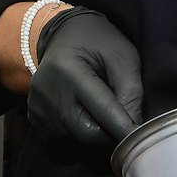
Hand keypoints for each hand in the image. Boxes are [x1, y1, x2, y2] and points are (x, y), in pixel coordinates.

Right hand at [27, 7, 142, 148]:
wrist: (61, 34)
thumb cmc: (97, 42)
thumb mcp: (122, 56)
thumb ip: (131, 92)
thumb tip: (133, 130)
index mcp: (69, 70)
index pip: (103, 111)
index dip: (125, 129)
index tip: (141, 143)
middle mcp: (48, 91)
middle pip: (87, 133)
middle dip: (109, 134)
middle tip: (122, 123)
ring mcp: (37, 105)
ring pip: (75, 138)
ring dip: (94, 133)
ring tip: (100, 111)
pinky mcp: (34, 115)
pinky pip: (62, 137)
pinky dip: (77, 131)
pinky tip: (82, 111)